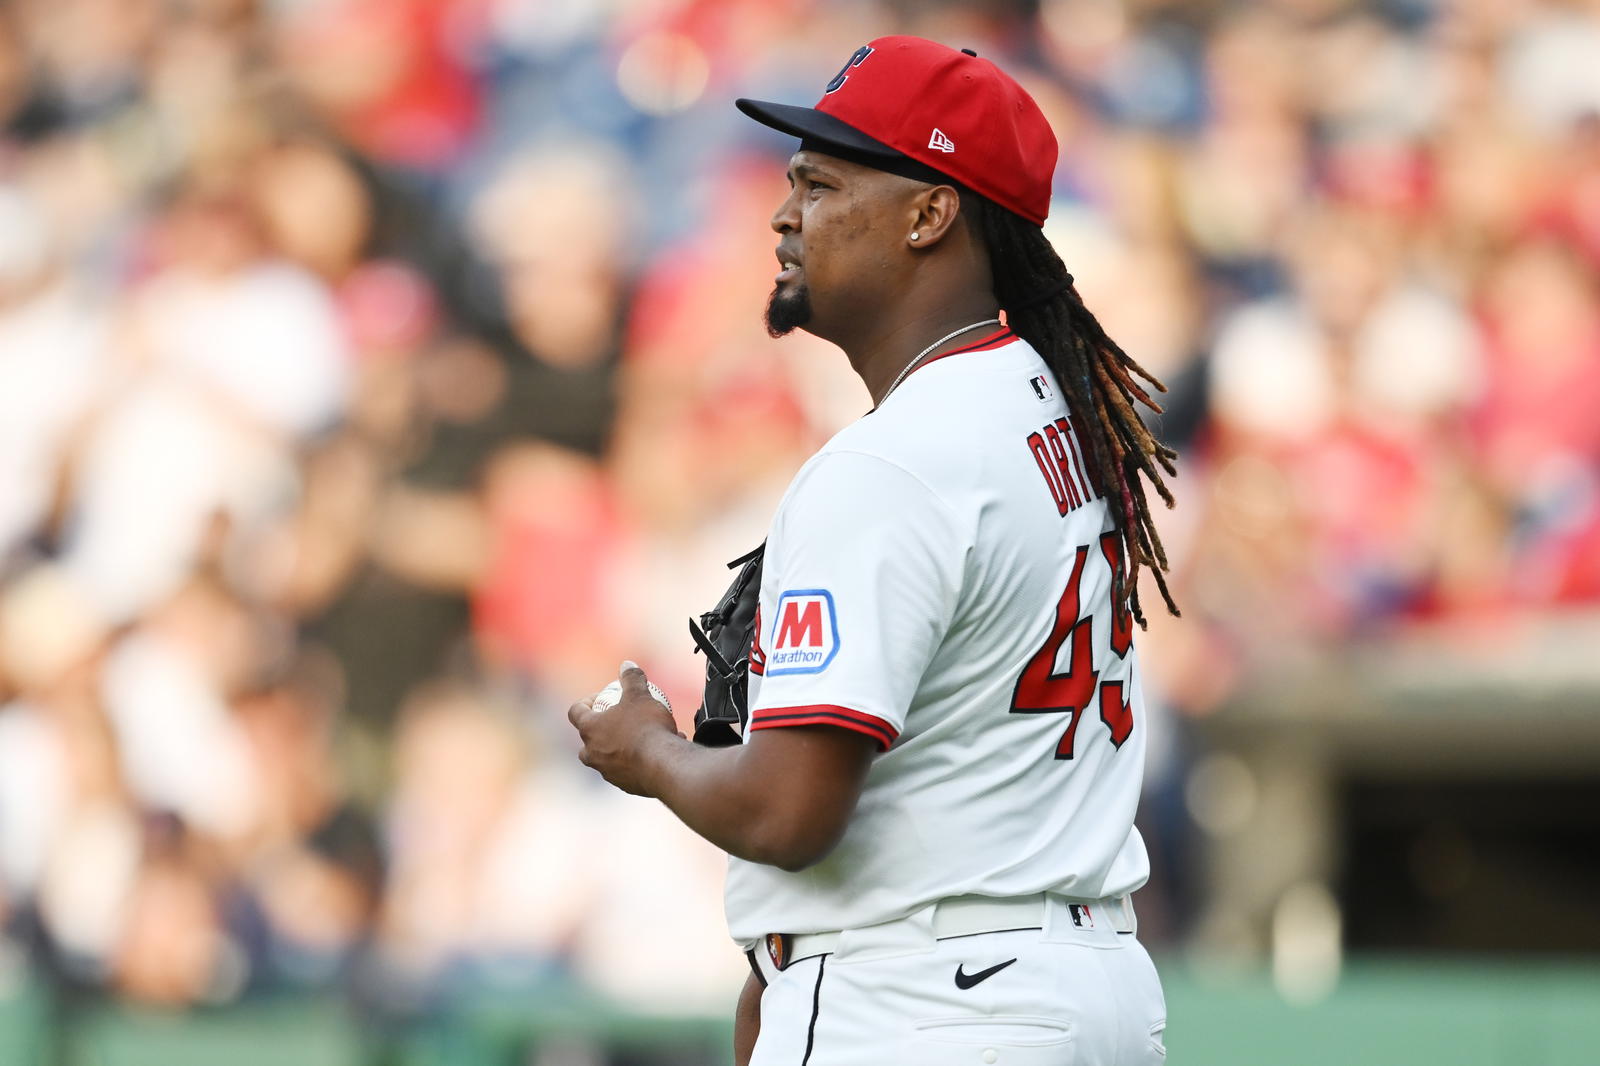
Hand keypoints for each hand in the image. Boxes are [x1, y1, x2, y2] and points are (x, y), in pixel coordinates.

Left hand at [568, 661, 683, 795]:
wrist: (663, 765)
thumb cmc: (647, 728)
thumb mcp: (640, 695)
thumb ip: (632, 678)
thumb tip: (627, 665)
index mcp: (590, 730)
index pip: (575, 712)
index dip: (585, 702)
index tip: (601, 697)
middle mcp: (594, 754)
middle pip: (588, 740)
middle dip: (599, 730)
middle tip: (618, 720)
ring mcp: (608, 772)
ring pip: (610, 757)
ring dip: (622, 746)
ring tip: (642, 735)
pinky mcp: (626, 785)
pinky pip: (629, 769)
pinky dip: (639, 760)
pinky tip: (659, 750)